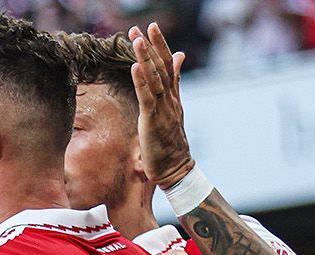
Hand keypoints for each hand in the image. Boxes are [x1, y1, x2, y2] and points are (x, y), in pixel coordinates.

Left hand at [128, 23, 193, 188]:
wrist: (175, 169)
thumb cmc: (169, 143)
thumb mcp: (171, 109)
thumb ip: (174, 84)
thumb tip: (179, 59)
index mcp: (173, 97)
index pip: (168, 66)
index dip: (160, 46)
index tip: (151, 28)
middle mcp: (170, 100)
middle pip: (162, 68)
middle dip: (152, 46)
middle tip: (143, 26)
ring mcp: (164, 110)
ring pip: (155, 79)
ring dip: (145, 58)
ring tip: (136, 39)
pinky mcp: (153, 122)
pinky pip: (147, 98)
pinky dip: (141, 81)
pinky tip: (136, 67)